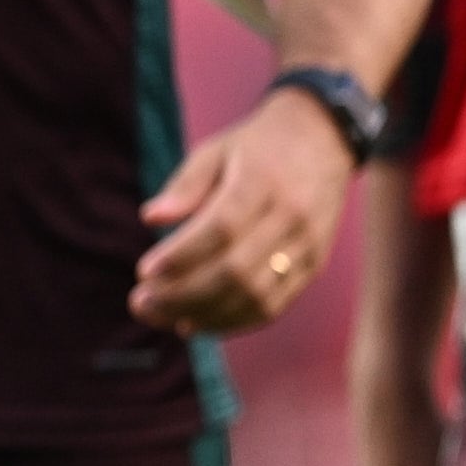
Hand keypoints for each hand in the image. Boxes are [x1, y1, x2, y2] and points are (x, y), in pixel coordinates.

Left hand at [131, 88, 354, 333]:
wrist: (324, 140)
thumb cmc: (258, 146)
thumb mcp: (216, 150)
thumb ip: (185, 185)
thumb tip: (149, 218)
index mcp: (264, 182)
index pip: (222, 228)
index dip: (183, 255)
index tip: (144, 271)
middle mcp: (291, 218)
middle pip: (238, 270)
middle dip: (184, 294)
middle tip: (141, 302)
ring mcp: (307, 246)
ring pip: (257, 296)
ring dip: (205, 315)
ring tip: (161, 317)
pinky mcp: (314, 266)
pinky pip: (275, 305)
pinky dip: (233, 321)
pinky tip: (196, 324)